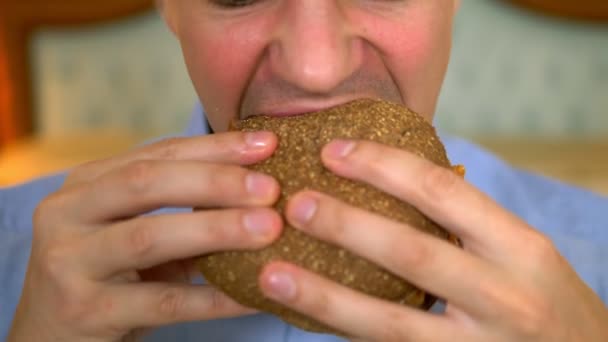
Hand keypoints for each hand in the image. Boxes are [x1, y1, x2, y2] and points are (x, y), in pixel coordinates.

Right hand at [9, 132, 282, 341]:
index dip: (214, 147)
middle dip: (215, 181)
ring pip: (150, 237)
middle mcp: (68, 214)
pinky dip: (213, 298)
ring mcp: (69, 263)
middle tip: (270, 188)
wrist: (49, 335)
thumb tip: (258, 189)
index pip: (158, 154)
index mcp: (86, 184)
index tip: (266, 144)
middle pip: (146, 183)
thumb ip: (178, 208)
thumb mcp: (132, 230)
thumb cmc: (105, 273)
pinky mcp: (85, 312)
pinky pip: (163, 303)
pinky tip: (252, 295)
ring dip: (216, 229)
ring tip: (268, 228)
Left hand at [258, 139, 607, 340]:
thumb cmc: (547, 300)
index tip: (334, 151)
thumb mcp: (523, 253)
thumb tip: (396, 177)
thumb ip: (467, 222)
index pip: (442, 192)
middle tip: (296, 203)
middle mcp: (503, 296)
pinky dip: (345, 332)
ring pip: (389, 322)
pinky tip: (309, 318)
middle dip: (346, 225)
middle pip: (411, 252)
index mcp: (519, 247)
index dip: (382, 166)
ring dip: (325, 297)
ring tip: (274, 274)